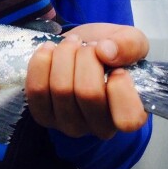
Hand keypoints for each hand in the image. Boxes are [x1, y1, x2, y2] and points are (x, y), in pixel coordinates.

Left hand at [26, 23, 148, 139]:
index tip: (118, 68)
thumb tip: (106, 52)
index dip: (121, 87)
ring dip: (64, 55)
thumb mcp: (131, 41)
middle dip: (87, 57)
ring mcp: (69, 124)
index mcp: (129, 116)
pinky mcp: (43, 116)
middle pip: (88, 93)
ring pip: (61, 88)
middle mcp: (99, 127)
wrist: (81, 48)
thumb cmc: (110, 51)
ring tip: (71, 43)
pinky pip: (36, 89)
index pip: (127, 119)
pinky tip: (50, 50)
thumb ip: (129, 45)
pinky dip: (41, 62)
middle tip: (90, 45)